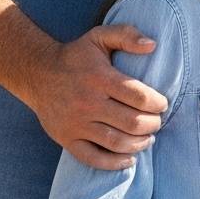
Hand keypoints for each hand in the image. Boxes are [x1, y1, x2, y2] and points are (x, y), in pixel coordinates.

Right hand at [29, 23, 167, 170]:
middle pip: (132, 122)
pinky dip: (115, 163)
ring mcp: (75, 123)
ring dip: (140, 143)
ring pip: (117, 142)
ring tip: (147, 138)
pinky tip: (129, 158)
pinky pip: (93, 158)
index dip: (157, 103)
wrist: (37, 74)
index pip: (139, 96)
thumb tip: (152, 45)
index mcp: (99, 78)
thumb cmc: (76, 57)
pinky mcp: (66, 138)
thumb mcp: (99, 37)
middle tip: (157, 121)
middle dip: (153, 124)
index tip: (162, 104)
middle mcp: (87, 102)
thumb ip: (126, 35)